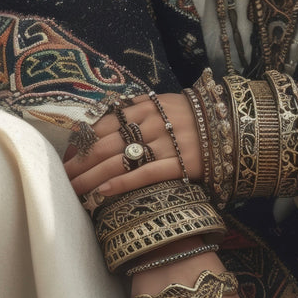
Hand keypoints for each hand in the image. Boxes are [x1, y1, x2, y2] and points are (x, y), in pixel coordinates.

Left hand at [63, 93, 202, 196]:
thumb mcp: (164, 104)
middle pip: (106, 145)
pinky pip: (146, 175)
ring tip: (75, 192)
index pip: (104, 124)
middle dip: (81, 164)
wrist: (235, 125)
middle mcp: (153, 122)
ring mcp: (167, 143)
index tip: (68, 159)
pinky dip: (122, 184)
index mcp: (145, 106)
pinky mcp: (182, 163)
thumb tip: (103, 122)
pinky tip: (103, 194)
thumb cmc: (194, 118)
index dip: (82, 144)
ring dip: (93, 178)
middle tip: (62, 180)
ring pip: (120, 161)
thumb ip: (136, 111)